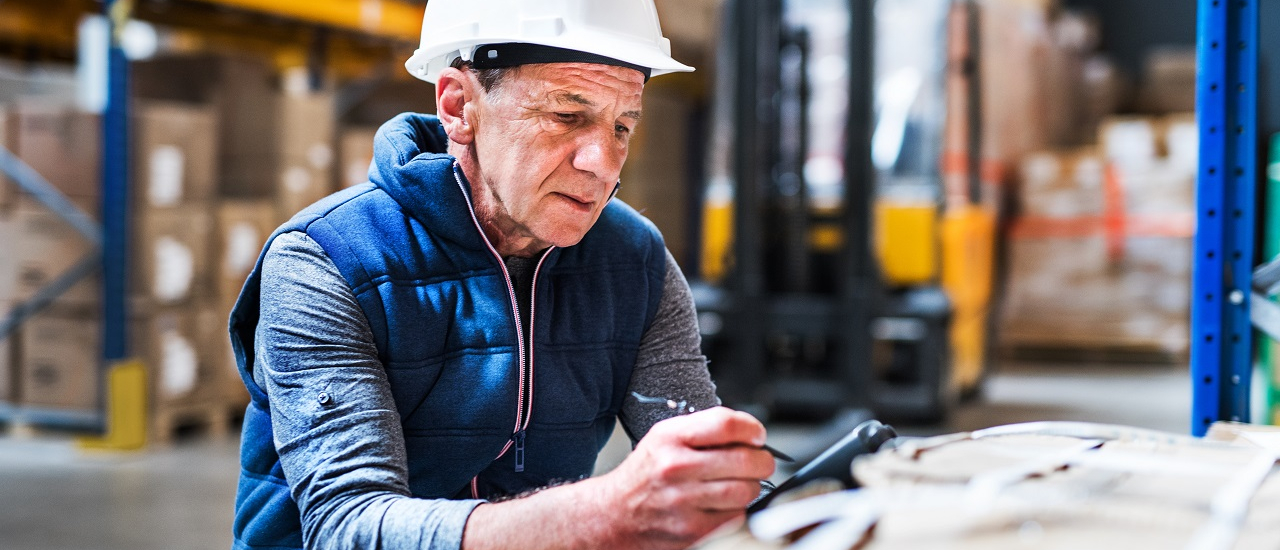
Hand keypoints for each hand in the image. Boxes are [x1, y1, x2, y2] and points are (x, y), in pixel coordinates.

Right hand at [598, 406, 775, 548]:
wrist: (614, 515)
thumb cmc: (646, 474)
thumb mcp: (664, 438)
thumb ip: (704, 429)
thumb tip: (751, 434)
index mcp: (669, 438)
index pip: (726, 424)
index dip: (752, 429)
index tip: (757, 435)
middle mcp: (675, 468)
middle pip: (744, 459)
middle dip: (762, 460)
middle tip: (760, 461)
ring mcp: (683, 501)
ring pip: (745, 491)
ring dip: (752, 487)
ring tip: (741, 483)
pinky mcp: (692, 530)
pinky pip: (736, 516)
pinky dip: (737, 510)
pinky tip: (723, 504)